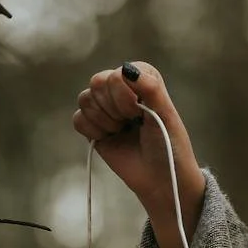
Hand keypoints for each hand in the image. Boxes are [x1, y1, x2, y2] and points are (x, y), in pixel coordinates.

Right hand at [73, 62, 205, 247]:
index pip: (117, 74)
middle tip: (132, 122)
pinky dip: (93, 131)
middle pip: (97, 83)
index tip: (140, 113)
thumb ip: (150, 88)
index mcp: (142, 77)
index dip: (125, 96)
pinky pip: (77, 119)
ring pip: (85, 99)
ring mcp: (106, 106)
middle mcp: (122, 87)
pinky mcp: (93, 126)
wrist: (160, 178)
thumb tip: (126, 69)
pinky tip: (109, 138)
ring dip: (105, 120)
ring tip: (123, 131)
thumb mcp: (166, 114)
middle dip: (114, 108)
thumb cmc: (169, 144)